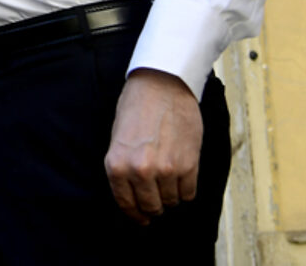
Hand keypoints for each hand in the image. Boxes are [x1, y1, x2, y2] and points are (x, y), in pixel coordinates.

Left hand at [104, 68, 203, 223]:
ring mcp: (165, 170)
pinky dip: (186, 189)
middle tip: (157, 199)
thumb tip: (132, 194)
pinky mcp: (188, 166)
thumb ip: (123, 167)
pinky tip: (182, 175)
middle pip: (151, 206)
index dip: (135, 214)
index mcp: (116, 165)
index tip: (141, 218)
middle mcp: (139, 171)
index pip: (126, 203)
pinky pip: (189, 193)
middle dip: (154, 206)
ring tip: (169, 177)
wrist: (161, 86)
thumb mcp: (118, 139)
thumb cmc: (137, 108)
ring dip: (171, 195)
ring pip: (171, 201)